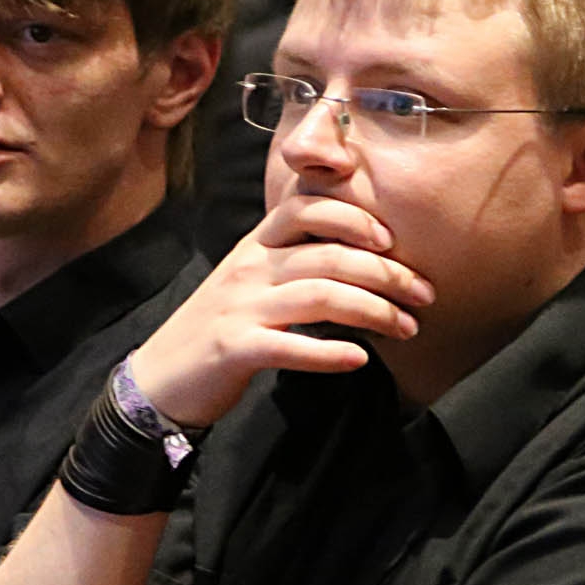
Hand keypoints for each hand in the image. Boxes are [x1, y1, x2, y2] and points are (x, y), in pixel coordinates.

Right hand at [124, 192, 433, 431]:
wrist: (160, 378)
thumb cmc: (218, 329)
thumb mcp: (250, 281)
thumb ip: (292, 261)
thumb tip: (360, 256)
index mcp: (254, 246)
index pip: (305, 206)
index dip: (354, 216)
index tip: (393, 241)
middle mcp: (249, 268)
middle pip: (329, 254)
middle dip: (387, 273)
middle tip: (425, 294)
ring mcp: (241, 307)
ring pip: (320, 296)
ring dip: (375, 312)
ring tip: (408, 328)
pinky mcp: (235, 348)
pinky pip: (291, 346)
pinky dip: (330, 353)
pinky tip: (360, 359)